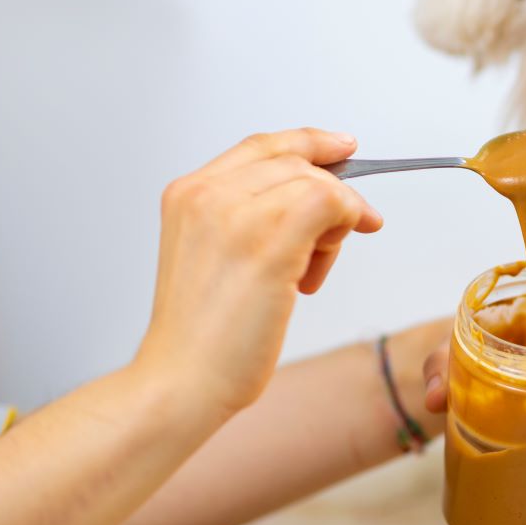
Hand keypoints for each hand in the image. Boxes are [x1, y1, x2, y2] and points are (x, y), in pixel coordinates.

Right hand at [134, 128, 381, 420]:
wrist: (182, 381)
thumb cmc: (205, 337)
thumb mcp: (217, 258)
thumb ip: (251, 219)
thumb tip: (323, 201)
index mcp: (188, 194)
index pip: (261, 147)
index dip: (309, 143)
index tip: (343, 148)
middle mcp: (207, 193)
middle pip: (295, 162)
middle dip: (330, 198)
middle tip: (342, 236)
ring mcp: (235, 213)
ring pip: (317, 183)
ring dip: (333, 227)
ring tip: (307, 276)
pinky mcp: (268, 241)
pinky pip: (331, 203)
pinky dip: (343, 229)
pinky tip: (315, 275)